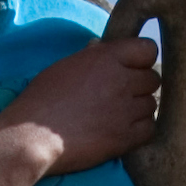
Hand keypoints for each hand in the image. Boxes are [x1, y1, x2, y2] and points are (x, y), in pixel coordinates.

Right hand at [0, 37, 160, 173]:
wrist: (32, 136)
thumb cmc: (41, 99)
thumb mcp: (65, 66)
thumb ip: (90, 56)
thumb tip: (101, 48)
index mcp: (106, 57)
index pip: (148, 49)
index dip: (141, 59)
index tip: (130, 68)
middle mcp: (121, 80)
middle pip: (153, 78)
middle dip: (140, 86)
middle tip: (121, 95)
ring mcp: (126, 110)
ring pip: (151, 104)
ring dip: (139, 109)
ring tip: (118, 115)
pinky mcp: (125, 137)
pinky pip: (149, 128)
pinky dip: (140, 130)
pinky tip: (122, 130)